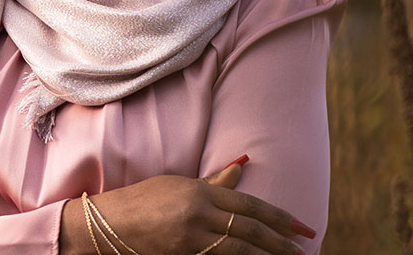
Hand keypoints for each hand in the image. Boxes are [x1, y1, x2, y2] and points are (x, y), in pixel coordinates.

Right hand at [58, 158, 316, 254]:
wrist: (108, 224)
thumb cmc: (142, 200)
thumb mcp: (178, 186)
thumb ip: (213, 183)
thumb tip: (242, 166)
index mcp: (198, 191)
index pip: (248, 204)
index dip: (278, 216)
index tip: (300, 226)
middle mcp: (198, 212)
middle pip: (249, 227)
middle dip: (280, 239)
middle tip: (304, 247)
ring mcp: (190, 236)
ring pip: (239, 247)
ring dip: (266, 254)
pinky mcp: (183, 253)